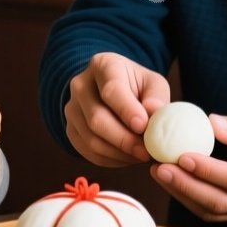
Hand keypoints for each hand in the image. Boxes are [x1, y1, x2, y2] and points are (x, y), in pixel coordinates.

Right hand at [64, 52, 169, 167]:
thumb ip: (156, 97)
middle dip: (124, 139)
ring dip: (119, 153)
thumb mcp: (153, 84)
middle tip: (146, 152)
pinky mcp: (70, 130)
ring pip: (91, 140)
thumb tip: (155, 111)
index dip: (126, 110)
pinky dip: (110, 160)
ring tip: (141, 155)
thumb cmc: (137, 87)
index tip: (142, 126)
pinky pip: (88, 152)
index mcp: (103, 66)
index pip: (111, 90)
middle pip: (97, 119)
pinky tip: (127, 157)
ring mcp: (72, 109)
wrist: (114, 93)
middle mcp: (80, 85)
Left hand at [152, 110, 226, 222]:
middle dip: (186, 185)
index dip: (207, 170)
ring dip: (185, 194)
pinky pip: (218, 213)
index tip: (181, 155)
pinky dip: (194, 199)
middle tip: (160, 167)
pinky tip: (176, 182)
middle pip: (221, 201)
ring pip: (216, 212)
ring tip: (161, 173)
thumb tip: (210, 124)